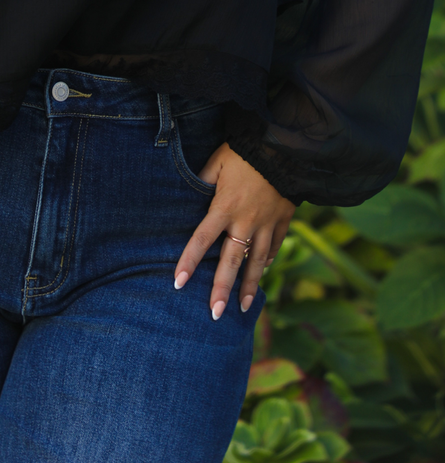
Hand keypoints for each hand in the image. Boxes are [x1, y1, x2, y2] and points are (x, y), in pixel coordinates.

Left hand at [173, 141, 294, 317]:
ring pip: (256, 262)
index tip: (178, 283)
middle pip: (231, 261)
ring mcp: (267, 224)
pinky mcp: (283, 221)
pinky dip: (266, 262)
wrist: (284, 148)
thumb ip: (202, 180)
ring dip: (249, 286)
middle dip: (222, 289)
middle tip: (215, 314)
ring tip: (242, 308)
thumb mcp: (216, 162)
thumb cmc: (243, 153)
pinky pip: (274, 247)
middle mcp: (246, 222)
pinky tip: (261, 273)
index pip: (202, 239)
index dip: (189, 261)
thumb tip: (188, 192)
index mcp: (224, 207)